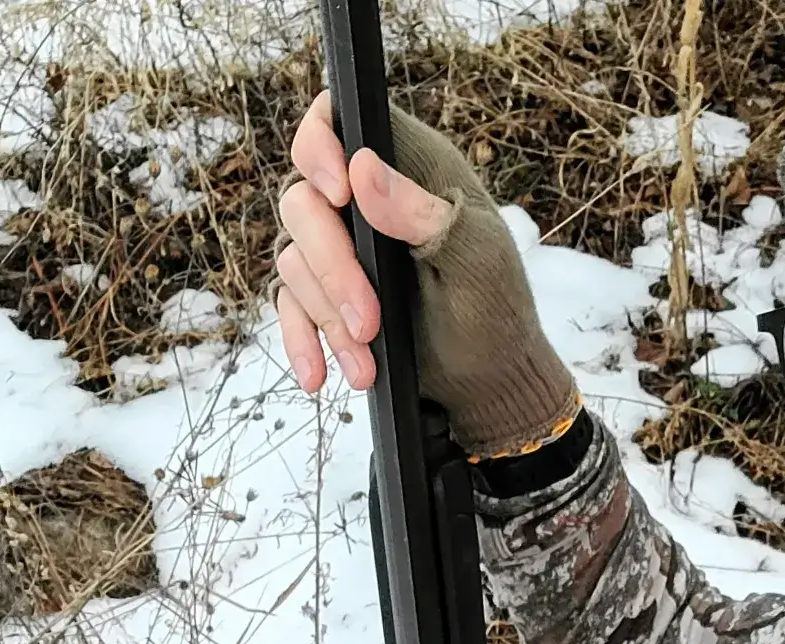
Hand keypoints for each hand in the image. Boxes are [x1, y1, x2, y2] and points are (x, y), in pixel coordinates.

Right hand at [272, 95, 578, 458]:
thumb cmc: (496, 309)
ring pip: (294, 260)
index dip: (319, 145)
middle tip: (370, 320)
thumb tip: (363, 169)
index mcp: (406, 168)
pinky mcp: (327, 296)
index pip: (337, 122)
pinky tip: (319, 373)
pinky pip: (288, 305)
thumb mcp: (477, 259)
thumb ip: (422, 213)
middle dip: (332, 268)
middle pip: (303, 203)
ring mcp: (341, 248)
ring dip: (327, 318)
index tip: (337, 192)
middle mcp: (364, 200)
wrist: (487, 380)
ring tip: (365, 363)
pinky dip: (302, 339)